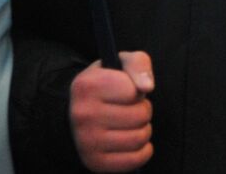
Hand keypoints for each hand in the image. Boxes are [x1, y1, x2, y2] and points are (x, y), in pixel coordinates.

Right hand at [70, 51, 154, 171]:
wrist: (77, 113)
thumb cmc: (105, 85)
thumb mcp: (119, 64)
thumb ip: (138, 64)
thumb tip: (147, 86)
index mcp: (87, 86)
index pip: (133, 91)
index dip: (136, 90)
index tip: (126, 90)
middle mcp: (83, 114)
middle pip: (140, 115)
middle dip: (143, 109)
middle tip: (132, 108)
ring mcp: (87, 141)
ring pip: (140, 138)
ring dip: (144, 129)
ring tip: (131, 123)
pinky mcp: (95, 161)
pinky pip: (135, 159)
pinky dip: (143, 150)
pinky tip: (132, 140)